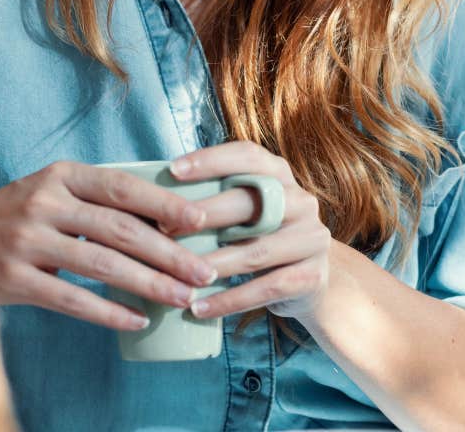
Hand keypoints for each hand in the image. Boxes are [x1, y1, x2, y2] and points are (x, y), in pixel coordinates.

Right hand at [0, 161, 219, 330]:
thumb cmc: (20, 214)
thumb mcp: (54, 192)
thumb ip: (99, 202)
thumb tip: (169, 221)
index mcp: (60, 176)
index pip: (122, 187)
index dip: (163, 203)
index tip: (200, 222)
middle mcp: (43, 202)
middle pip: (119, 228)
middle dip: (168, 252)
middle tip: (203, 272)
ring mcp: (26, 240)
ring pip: (101, 264)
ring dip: (148, 284)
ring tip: (181, 298)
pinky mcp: (14, 277)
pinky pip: (72, 299)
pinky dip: (109, 311)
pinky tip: (138, 319)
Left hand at [169, 141, 331, 320]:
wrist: (309, 281)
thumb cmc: (260, 237)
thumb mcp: (246, 211)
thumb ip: (216, 197)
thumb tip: (152, 196)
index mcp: (280, 175)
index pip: (247, 156)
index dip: (211, 160)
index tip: (172, 170)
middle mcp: (301, 201)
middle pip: (250, 203)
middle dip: (203, 215)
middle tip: (163, 229)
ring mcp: (312, 238)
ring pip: (255, 251)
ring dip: (212, 265)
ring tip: (177, 277)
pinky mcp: (312, 276)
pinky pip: (265, 289)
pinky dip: (229, 301)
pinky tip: (199, 308)